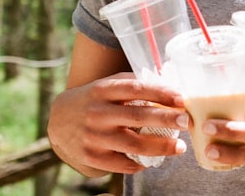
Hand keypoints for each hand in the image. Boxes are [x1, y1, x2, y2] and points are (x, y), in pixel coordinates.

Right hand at [47, 72, 188, 176]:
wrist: (58, 120)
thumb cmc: (93, 100)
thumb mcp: (107, 85)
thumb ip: (132, 83)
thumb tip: (169, 80)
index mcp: (103, 90)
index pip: (136, 88)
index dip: (160, 92)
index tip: (181, 98)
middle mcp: (98, 112)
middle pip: (138, 116)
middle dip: (166, 118)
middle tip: (186, 121)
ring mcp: (94, 136)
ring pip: (133, 144)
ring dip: (160, 146)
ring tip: (180, 147)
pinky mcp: (92, 156)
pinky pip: (122, 164)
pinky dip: (140, 164)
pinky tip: (153, 161)